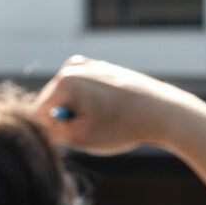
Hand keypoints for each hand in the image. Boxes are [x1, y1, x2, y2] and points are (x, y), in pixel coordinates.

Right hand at [32, 56, 190, 154]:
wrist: (166, 113)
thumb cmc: (126, 127)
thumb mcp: (82, 138)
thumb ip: (53, 132)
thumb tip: (40, 123)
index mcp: (65, 80)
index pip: (39, 113)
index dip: (52, 133)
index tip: (75, 140)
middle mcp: (74, 66)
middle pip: (55, 104)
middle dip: (68, 121)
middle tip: (96, 131)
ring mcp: (91, 65)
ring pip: (72, 101)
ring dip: (83, 115)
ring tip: (108, 121)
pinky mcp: (104, 69)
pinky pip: (88, 95)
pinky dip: (96, 108)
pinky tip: (116, 113)